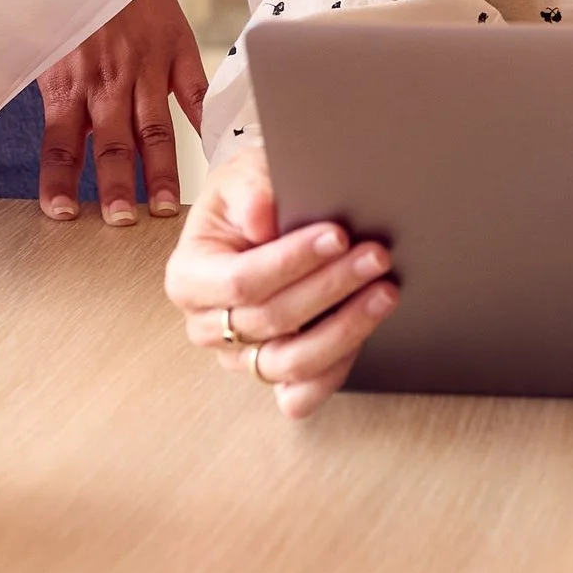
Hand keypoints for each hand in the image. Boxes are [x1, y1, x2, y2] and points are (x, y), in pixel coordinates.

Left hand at [36, 0, 207, 224]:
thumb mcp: (41, 40)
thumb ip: (55, 90)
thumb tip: (61, 140)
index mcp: (68, 81)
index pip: (61, 146)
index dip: (60, 183)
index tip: (62, 216)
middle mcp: (107, 79)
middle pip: (112, 146)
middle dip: (118, 190)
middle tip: (123, 223)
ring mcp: (146, 64)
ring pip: (154, 129)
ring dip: (161, 170)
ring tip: (167, 207)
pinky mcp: (176, 45)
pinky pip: (193, 91)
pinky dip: (204, 121)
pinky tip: (214, 150)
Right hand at [166, 134, 396, 417]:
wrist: (260, 216)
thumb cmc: (248, 198)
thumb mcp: (241, 177)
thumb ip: (249, 191)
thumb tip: (263, 218)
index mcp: (188, 278)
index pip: (241, 281)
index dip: (291, 261)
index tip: (337, 236)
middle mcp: (207, 326)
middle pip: (273, 320)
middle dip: (331, 286)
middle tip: (376, 257)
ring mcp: (239, 357)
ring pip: (291, 363)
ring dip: (345, 329)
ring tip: (384, 293)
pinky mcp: (270, 374)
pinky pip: (300, 396)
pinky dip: (333, 373)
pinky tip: (365, 336)